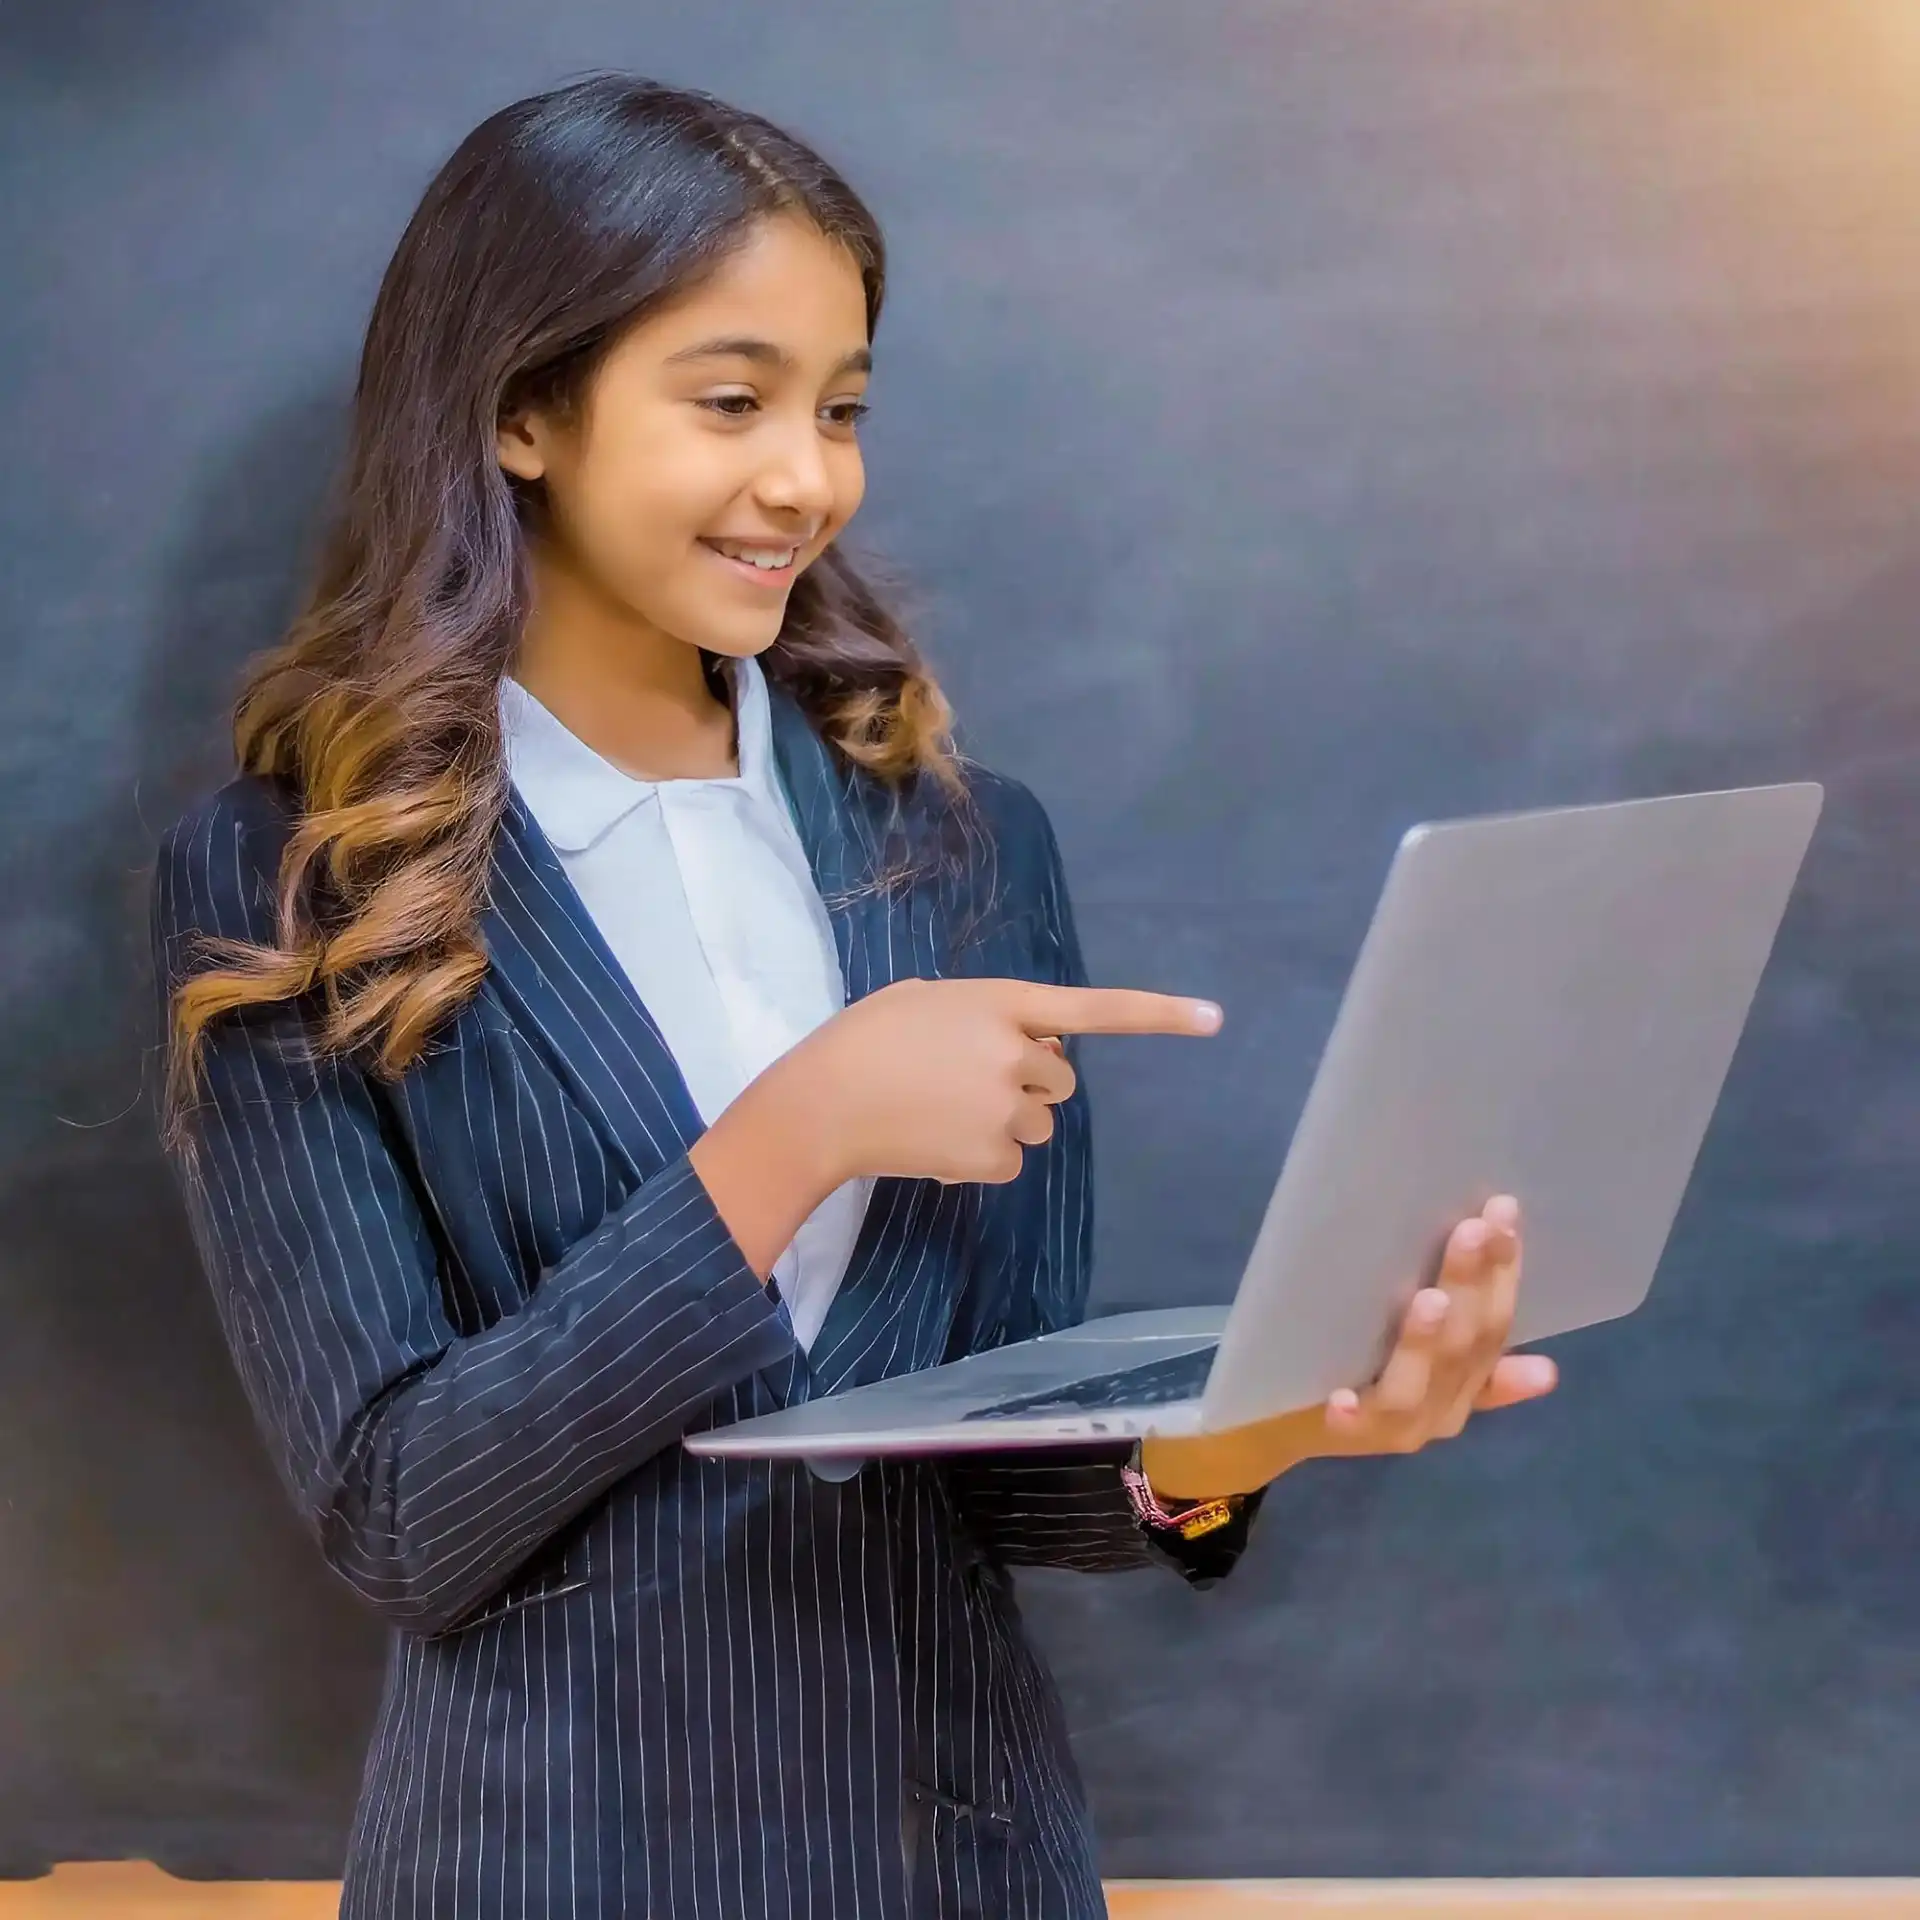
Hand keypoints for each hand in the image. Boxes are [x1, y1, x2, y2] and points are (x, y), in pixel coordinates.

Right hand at [784, 977, 1222, 1186]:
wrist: (820, 1105)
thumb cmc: (863, 1040)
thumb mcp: (925, 1000)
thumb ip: (985, 1014)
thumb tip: (1030, 1048)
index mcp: (1000, 1003)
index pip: (1093, 1009)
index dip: (1158, 1014)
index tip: (1214, 1018)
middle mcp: (1015, 1054)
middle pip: (1059, 1080)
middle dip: (1028, 1082)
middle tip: (966, 1080)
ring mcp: (1004, 1109)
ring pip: (1038, 1123)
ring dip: (1005, 1120)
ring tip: (941, 1111)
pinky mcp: (990, 1157)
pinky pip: (1011, 1160)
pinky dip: (981, 1157)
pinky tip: (936, 1141)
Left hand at [1139, 1195, 1557, 1499]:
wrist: (1282, 1422)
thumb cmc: (1354, 1366)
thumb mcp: (1413, 1348)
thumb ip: (1463, 1337)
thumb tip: (1547, 1363)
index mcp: (1467, 1382)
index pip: (1496, 1324)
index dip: (1504, 1269)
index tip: (1503, 1210)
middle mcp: (1443, 1409)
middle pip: (1467, 1344)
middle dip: (1473, 1284)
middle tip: (1475, 1227)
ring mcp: (1397, 1426)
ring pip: (1418, 1384)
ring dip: (1426, 1340)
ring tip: (1433, 1297)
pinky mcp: (1346, 1436)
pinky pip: (1354, 1423)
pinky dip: (1354, 1410)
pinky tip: (1344, 1395)